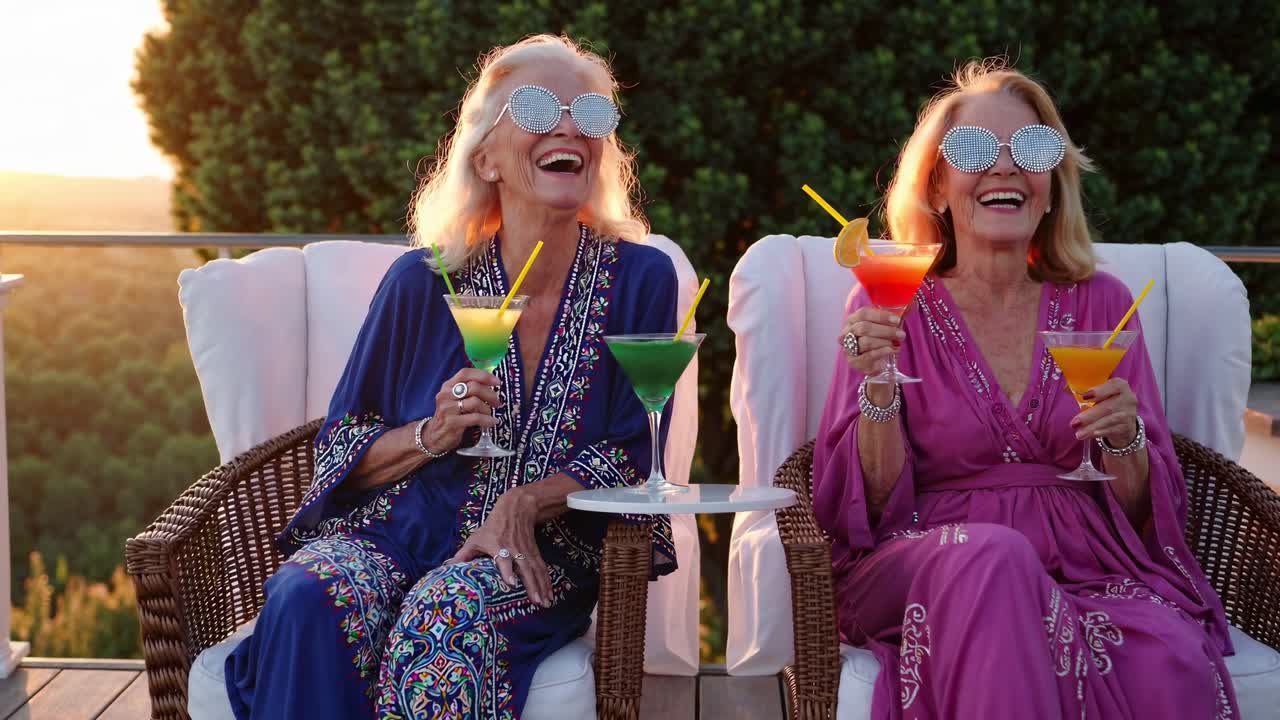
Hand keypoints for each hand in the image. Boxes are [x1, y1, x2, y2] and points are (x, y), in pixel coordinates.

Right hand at [424, 369, 501, 452]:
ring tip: (491, 414)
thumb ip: (468, 391)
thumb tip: (492, 387)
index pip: (466, 373)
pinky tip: (492, 422)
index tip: (497, 382)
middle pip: (474, 387)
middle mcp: (446, 394)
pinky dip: (487, 420)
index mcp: (448, 386)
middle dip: (490, 394)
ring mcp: (448, 408)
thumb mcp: (455, 400)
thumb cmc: (450, 416)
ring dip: (488, 409)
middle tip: (498, 402)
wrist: (434, 436)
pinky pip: (475, 417)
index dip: (483, 376)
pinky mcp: (452, 422)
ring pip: (475, 402)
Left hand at [446, 488, 553, 606]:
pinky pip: (542, 569)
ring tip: (545, 602)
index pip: (504, 559)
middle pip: (525, 568)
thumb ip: (463, 555)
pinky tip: (549, 594)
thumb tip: (447, 567)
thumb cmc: (491, 527)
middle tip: (536, 601)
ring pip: (536, 571)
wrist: (515, 510)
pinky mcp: (535, 553)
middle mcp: (515, 550)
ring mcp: (527, 552)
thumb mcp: (476, 538)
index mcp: (499, 546)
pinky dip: (547, 582)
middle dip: (531, 585)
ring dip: (542, 587)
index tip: (512, 583)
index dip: (508, 570)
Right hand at [838, 307, 904, 375]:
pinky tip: (893, 350)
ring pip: (866, 341)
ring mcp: (848, 348)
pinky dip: (883, 351)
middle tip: (901, 334)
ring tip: (897, 343)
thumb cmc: (878, 339)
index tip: (897, 319)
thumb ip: (894, 316)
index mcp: (853, 320)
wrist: (874, 362)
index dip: (881, 316)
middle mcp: (847, 332)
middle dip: (885, 330)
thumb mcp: (885, 326)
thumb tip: (911, 303)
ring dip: (885, 341)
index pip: (863, 313)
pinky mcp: (854, 361)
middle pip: (864, 327)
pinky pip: (869, 355)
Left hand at [1071, 378, 1139, 447]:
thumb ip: (1084, 389)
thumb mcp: (1098, 394)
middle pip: (1108, 406)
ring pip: (1109, 420)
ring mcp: (1129, 413)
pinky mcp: (1127, 427)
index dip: (1100, 391)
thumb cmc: (1105, 403)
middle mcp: (1128, 398)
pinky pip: (1112, 430)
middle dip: (1089, 415)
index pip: (1114, 385)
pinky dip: (1100, 432)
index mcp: (1120, 385)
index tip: (1085, 396)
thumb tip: (1066, 388)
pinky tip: (1090, 435)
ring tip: (1078, 433)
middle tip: (1074, 423)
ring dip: (1091, 427)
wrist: (1123, 421)